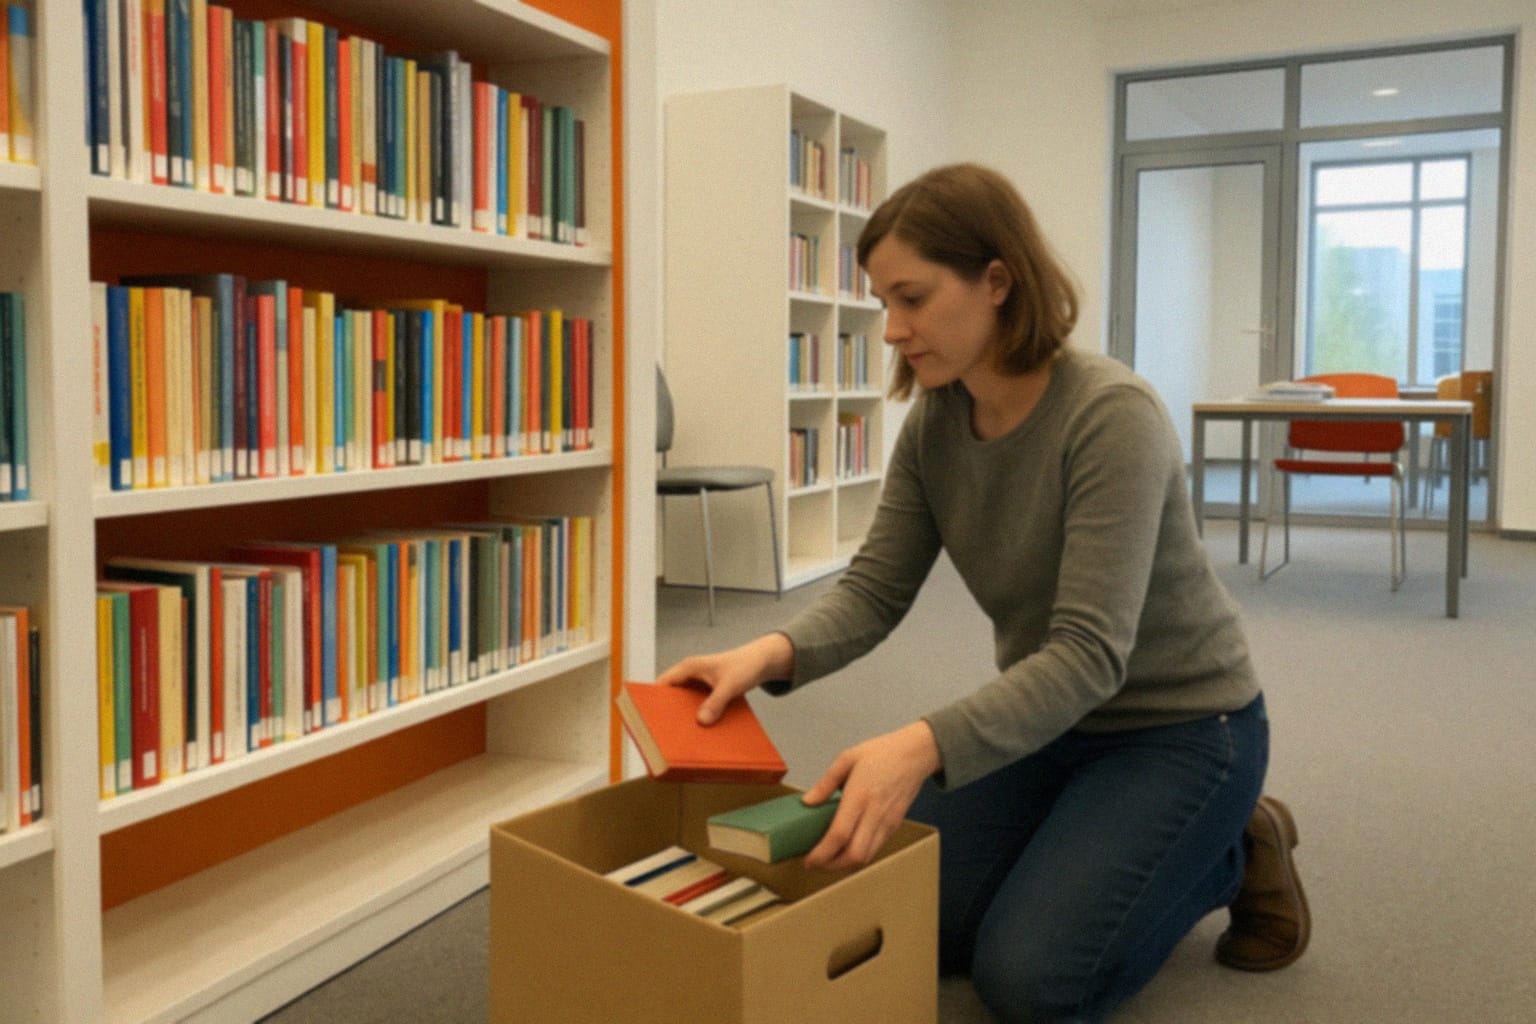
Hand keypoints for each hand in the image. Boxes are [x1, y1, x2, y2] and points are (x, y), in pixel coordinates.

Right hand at [655, 633, 794, 724]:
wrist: (763, 661)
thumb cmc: (745, 666)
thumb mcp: (730, 686)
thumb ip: (715, 703)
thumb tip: (701, 722)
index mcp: (688, 668)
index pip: (662, 684)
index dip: (653, 700)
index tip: (648, 718)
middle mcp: (690, 675)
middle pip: (672, 695)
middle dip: (669, 712)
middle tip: (665, 733)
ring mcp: (699, 683)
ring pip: (685, 702)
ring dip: (685, 716)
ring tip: (681, 736)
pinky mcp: (708, 691)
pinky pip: (698, 705)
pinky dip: (698, 715)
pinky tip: (700, 731)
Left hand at [802, 721, 941, 870]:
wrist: (916, 754)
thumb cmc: (880, 753)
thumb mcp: (847, 758)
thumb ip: (826, 783)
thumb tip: (807, 802)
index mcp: (860, 796)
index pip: (840, 835)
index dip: (822, 853)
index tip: (808, 860)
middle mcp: (875, 814)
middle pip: (854, 856)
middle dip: (831, 866)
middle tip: (814, 863)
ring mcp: (888, 823)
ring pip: (866, 857)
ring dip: (844, 865)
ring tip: (827, 859)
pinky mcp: (895, 826)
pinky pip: (875, 849)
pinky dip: (858, 856)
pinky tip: (846, 848)